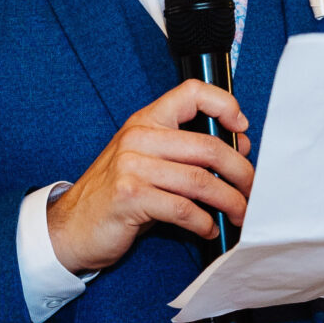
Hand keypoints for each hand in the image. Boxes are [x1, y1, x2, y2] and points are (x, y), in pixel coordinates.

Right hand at [45, 80, 254, 275]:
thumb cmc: (115, 196)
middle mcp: (138, 138)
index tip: (241, 128)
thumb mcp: (147, 164)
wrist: (71, 227)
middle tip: (252, 191)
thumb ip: (184, 153)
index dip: (224, 105)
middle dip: (240, 172)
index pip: (191, 93)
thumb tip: (237, 149)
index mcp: (145, 122)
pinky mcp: (130, 197)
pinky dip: (204, 223)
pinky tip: (208, 229)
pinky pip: (183, 209)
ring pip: (201, 180)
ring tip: (239, 214)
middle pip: (208, 146)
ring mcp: (132, 167)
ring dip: (229, 202)